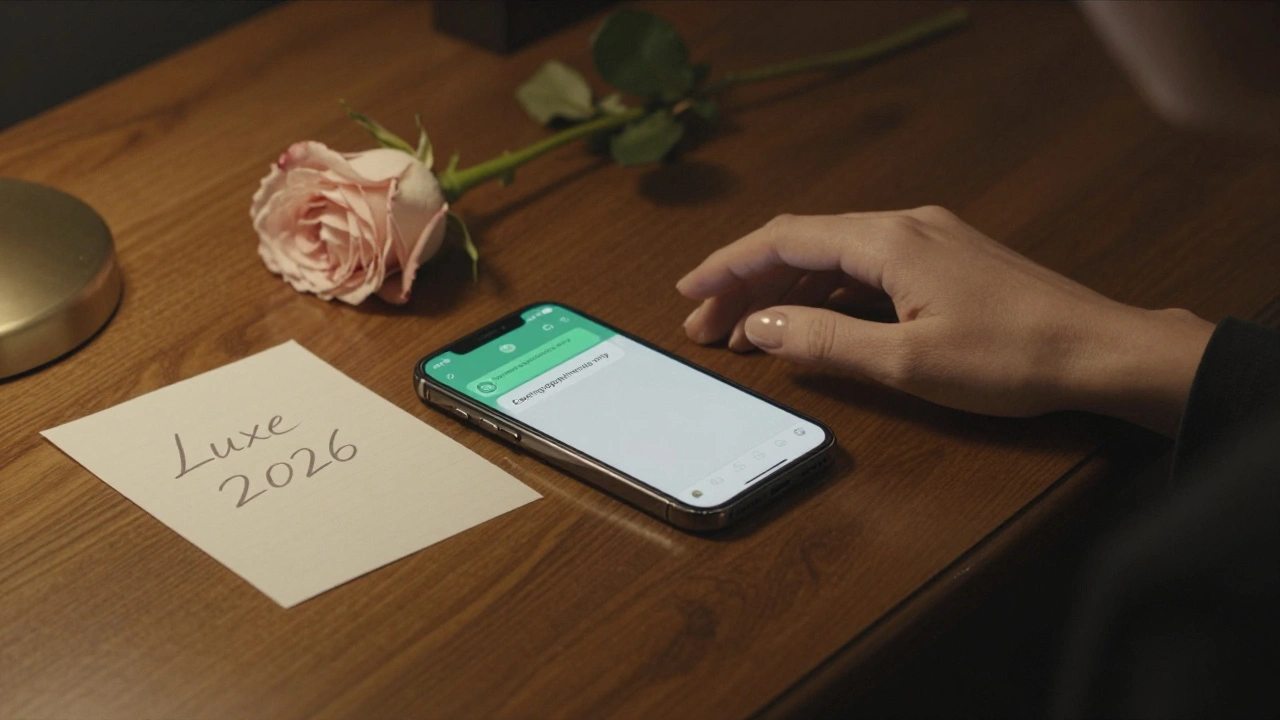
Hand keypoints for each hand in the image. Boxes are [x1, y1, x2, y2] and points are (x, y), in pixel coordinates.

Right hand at [677, 207, 1214, 435]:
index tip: (689, 292)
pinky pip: (866, 267)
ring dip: (785, 290)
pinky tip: (812, 320)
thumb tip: (760, 326)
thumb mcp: (906, 361)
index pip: (784, 239)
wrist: (1103, 352)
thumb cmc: (1015, 358)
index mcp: (889, 240)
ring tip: (748, 332)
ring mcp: (929, 239)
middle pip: (803, 244)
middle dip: (747, 283)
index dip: (728, 265)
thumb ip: (824, 340)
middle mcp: (905, 225)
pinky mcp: (946, 261)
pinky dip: (826, 292)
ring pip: (834, 256)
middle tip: (707, 325)